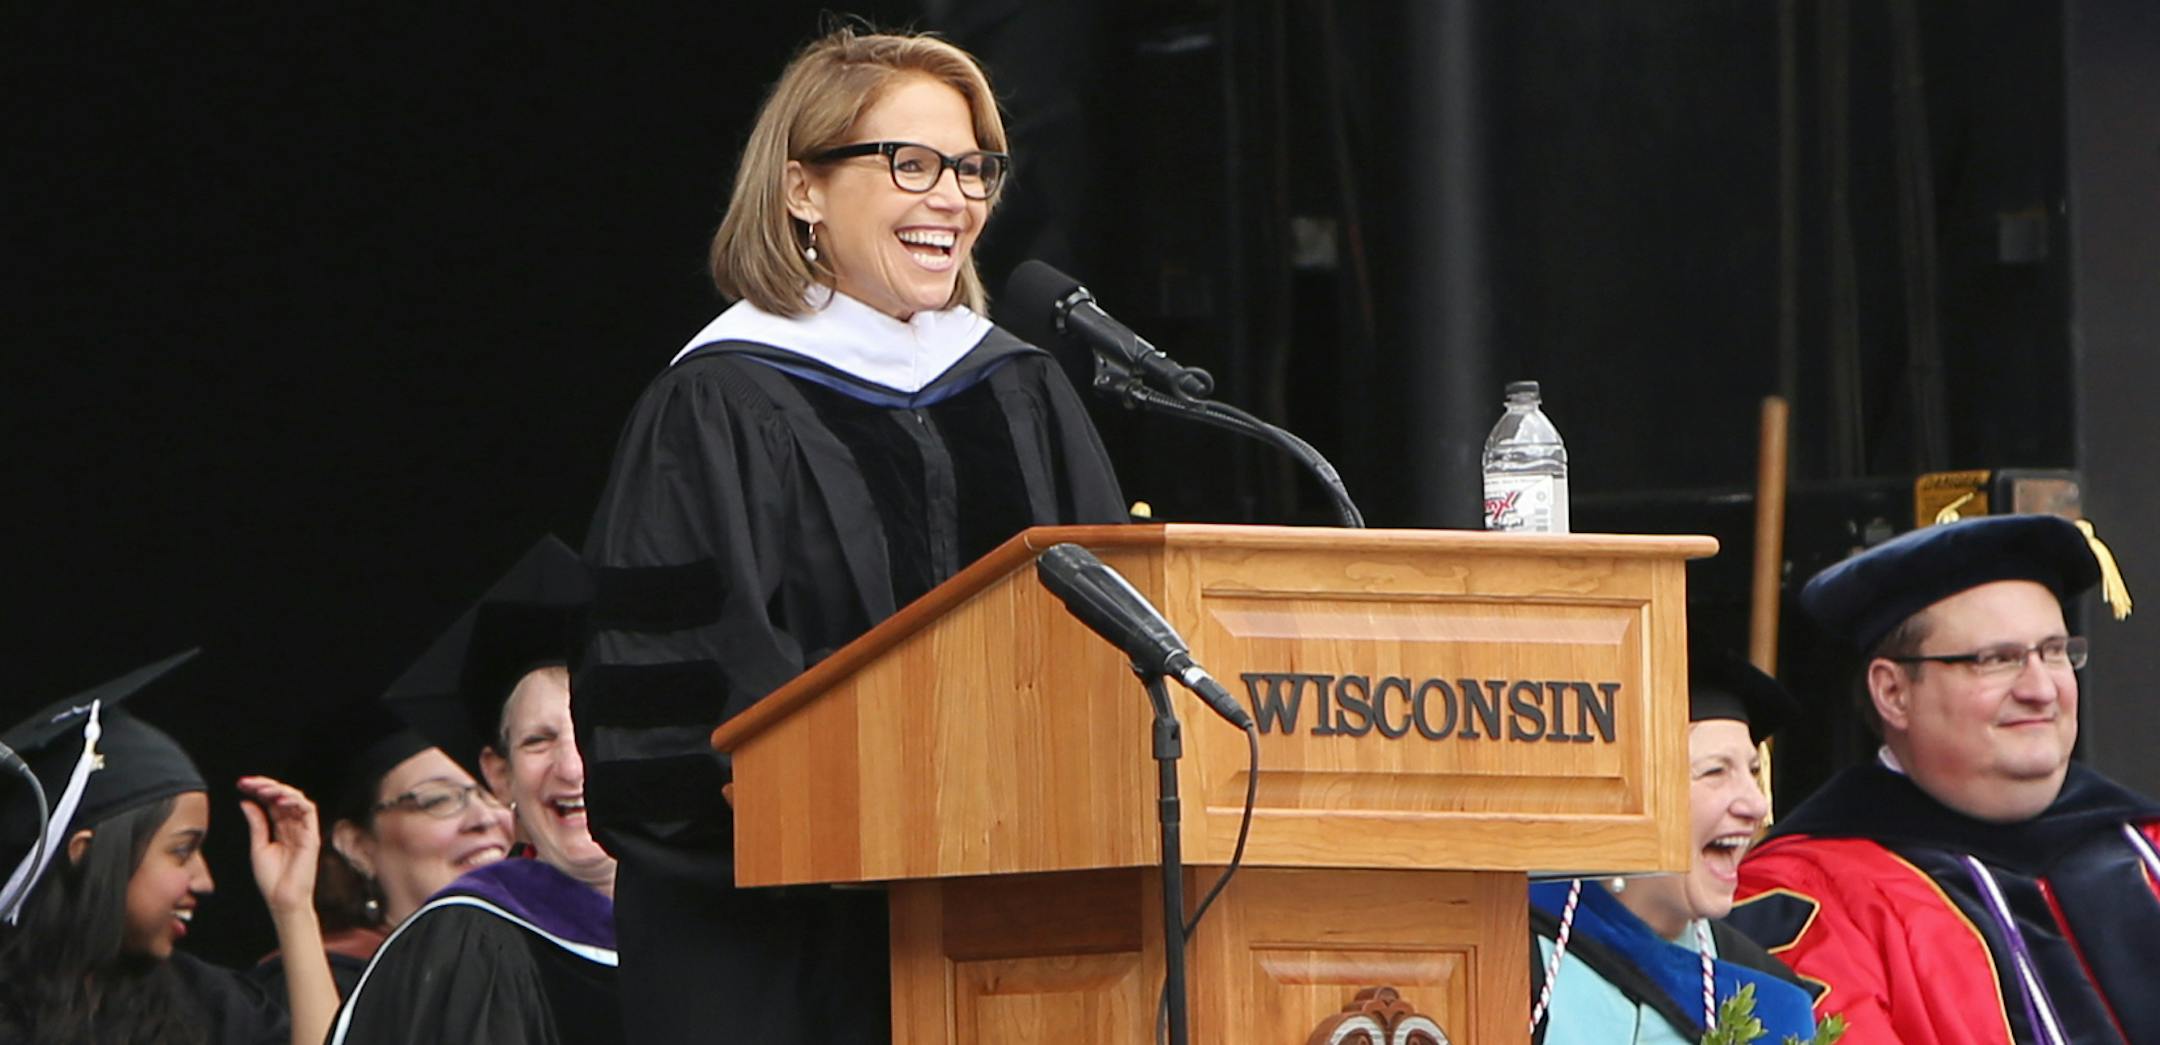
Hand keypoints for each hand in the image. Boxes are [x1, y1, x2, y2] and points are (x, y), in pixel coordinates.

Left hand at [238, 775, 321, 917]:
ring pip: (296, 799)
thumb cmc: (271, 879)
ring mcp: (304, 829)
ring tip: (261, 789)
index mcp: (281, 828)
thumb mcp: (258, 846)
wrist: (282, 899)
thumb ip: (257, 823)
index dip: (258, 791)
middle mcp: (294, 826)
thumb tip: (246, 802)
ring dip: (279, 790)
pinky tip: (278, 799)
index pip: (272, 803)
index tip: (241, 784)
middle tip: (248, 782)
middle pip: (283, 797)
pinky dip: (294, 801)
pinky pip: (308, 810)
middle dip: (266, 786)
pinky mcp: (312, 835)